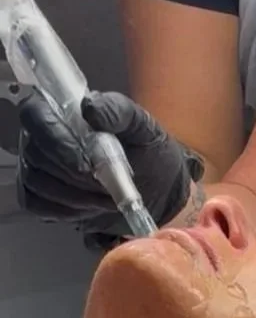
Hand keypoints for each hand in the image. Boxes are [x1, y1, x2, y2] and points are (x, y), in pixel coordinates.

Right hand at [17, 90, 201, 237]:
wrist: (158, 187)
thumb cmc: (146, 151)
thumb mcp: (142, 126)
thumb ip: (118, 110)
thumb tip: (89, 108)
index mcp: (64, 110)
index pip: (35, 114)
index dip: (56, 139)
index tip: (87, 161)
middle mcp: (44, 136)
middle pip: (36, 153)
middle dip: (74, 172)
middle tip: (106, 182)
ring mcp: (39, 167)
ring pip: (37, 181)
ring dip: (74, 194)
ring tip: (107, 196)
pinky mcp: (40, 196)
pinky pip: (37, 204)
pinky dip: (66, 209)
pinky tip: (91, 207)